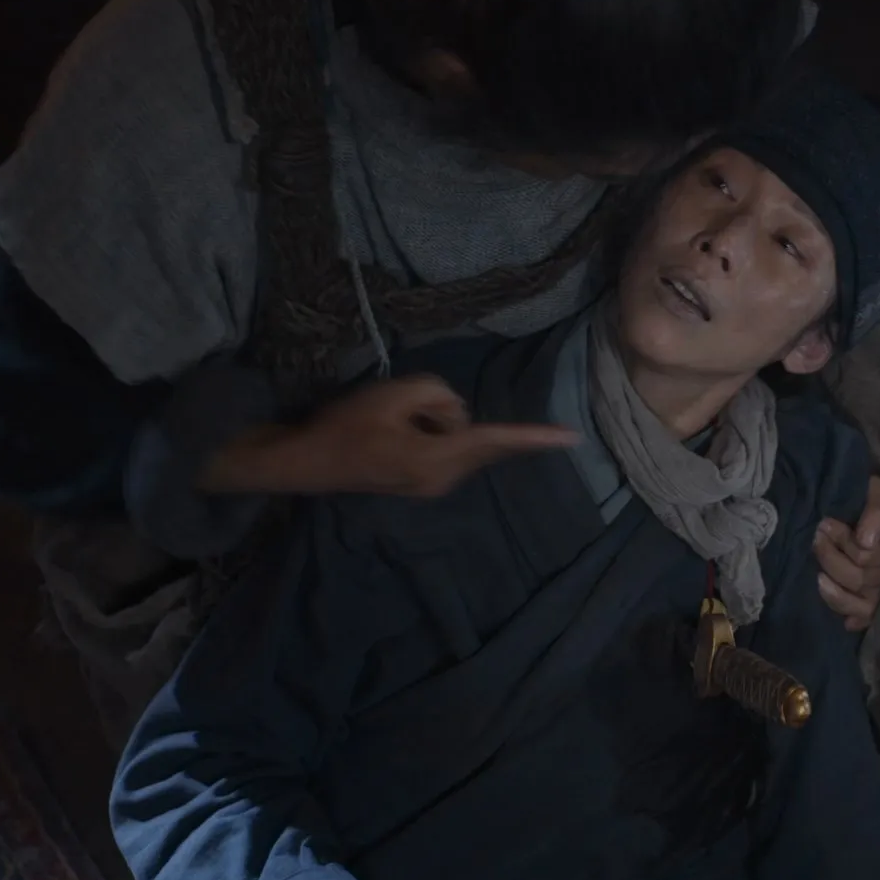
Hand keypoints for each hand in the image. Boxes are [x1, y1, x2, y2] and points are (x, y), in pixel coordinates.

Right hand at [202, 375, 578, 497]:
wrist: (308, 463)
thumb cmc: (346, 427)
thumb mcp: (394, 394)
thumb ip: (437, 393)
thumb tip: (452, 413)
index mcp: (438, 461)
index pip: (495, 439)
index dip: (534, 436)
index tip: (571, 438)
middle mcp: (444, 479)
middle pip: (473, 431)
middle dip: (445, 413)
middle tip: (400, 413)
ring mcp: (434, 485)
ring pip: (458, 436)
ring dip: (434, 421)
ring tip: (389, 423)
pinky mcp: (423, 483)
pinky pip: (445, 446)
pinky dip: (429, 431)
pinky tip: (393, 433)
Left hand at [813, 475, 879, 630]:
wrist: (868, 500)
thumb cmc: (872, 496)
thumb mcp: (877, 493)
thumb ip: (876, 512)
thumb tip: (866, 540)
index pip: (867, 556)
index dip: (842, 542)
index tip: (824, 524)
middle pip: (859, 578)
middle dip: (831, 558)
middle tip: (816, 539)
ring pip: (861, 602)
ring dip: (835, 593)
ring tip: (817, 577)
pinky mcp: (872, 601)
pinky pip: (865, 617)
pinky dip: (853, 618)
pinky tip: (845, 622)